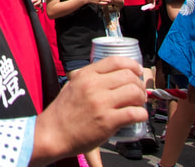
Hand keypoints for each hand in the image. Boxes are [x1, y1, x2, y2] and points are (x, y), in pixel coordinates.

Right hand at [32, 56, 146, 164]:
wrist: (52, 134)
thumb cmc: (62, 112)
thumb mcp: (72, 86)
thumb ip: (88, 78)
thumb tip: (109, 75)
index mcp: (85, 75)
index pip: (115, 61)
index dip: (132, 65)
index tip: (138, 71)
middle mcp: (93, 86)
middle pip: (129, 76)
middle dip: (139, 85)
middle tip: (139, 93)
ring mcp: (101, 103)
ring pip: (134, 92)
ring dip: (141, 99)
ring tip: (138, 105)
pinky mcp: (107, 121)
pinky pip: (134, 113)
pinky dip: (141, 115)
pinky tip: (138, 117)